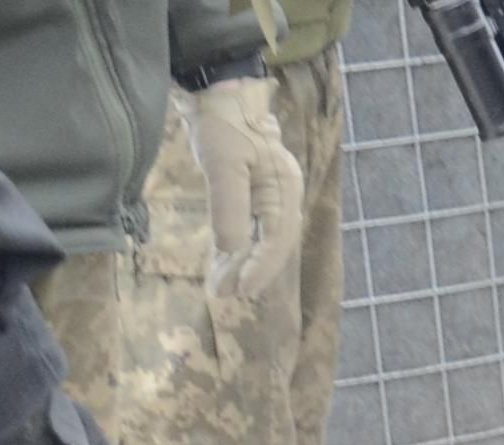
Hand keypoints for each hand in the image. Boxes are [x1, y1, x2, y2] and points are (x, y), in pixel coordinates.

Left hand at [184, 78, 306, 298]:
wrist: (219, 90)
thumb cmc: (224, 123)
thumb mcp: (223, 165)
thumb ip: (230, 209)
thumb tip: (234, 250)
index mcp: (284, 190)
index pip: (276, 240)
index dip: (260, 269)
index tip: (240, 291)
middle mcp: (281, 196)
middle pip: (270, 244)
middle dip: (248, 271)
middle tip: (222, 294)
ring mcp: (268, 194)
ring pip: (259, 238)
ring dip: (240, 263)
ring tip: (219, 286)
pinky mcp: (251, 191)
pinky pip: (248, 226)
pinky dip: (235, 246)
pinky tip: (222, 261)